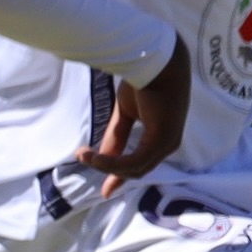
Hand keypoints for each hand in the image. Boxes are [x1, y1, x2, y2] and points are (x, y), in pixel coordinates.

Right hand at [76, 35, 189, 197]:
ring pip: (135, 168)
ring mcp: (167, 143)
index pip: (141, 162)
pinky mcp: (162, 140)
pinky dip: (112, 162)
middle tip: (86, 164)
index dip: (120, 175)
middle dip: (112, 174)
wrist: (157, 62)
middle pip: (138, 169)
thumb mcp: (126, 114)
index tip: (105, 189)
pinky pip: (134, 161)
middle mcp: (168, 144)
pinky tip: (94, 156)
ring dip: (107, 166)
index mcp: (162, 137)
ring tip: (83, 155)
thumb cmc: (145, 81)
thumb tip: (101, 156)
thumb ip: (117, 136)